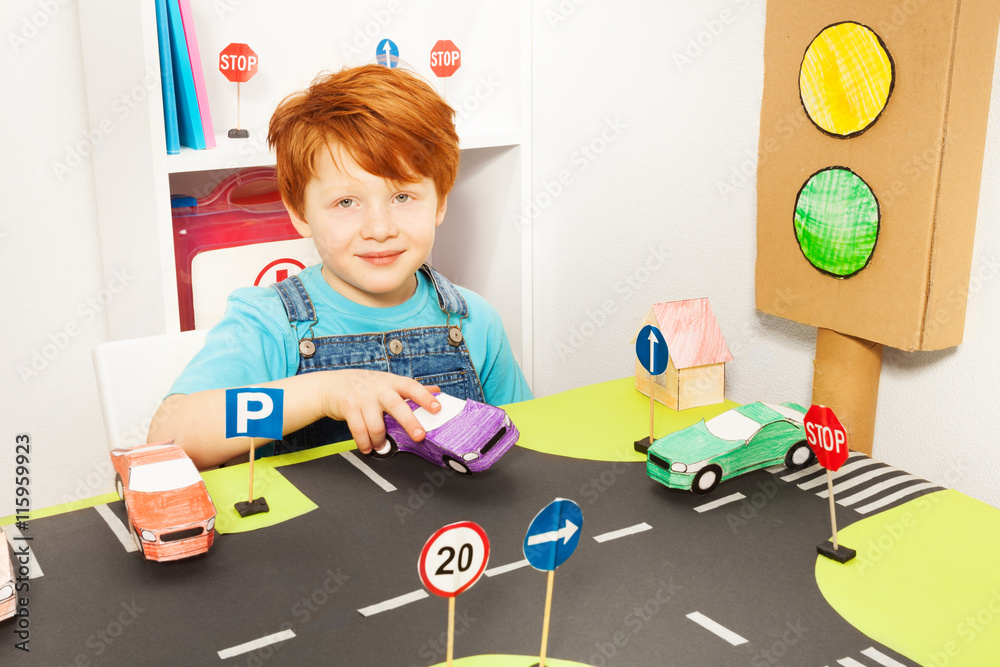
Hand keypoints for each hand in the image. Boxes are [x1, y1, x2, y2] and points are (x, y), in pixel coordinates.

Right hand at [318, 369, 439, 453]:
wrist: (331, 385)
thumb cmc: (365, 386)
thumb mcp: (388, 382)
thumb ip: (411, 389)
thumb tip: (437, 390)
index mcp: (391, 382)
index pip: (411, 387)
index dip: (425, 397)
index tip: (437, 408)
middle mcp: (378, 388)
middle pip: (397, 406)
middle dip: (409, 422)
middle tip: (419, 436)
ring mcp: (362, 397)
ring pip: (376, 424)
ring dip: (380, 440)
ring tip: (382, 447)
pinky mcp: (348, 407)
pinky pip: (359, 430)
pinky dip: (364, 443)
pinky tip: (367, 448)